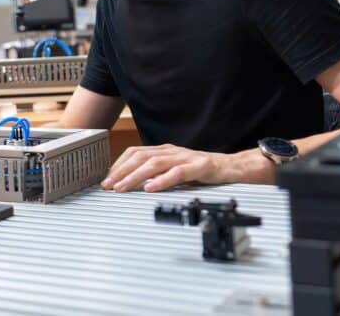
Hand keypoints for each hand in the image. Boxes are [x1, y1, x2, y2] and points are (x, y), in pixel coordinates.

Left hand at [100, 144, 244, 192]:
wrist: (232, 167)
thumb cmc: (202, 170)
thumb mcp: (174, 169)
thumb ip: (157, 173)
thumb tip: (132, 182)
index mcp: (164, 150)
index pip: (135, 152)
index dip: (119, 164)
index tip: (107, 178)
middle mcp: (172, 151)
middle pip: (140, 156)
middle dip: (121, 171)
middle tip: (108, 185)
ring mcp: (185, 157)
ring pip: (154, 163)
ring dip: (135, 176)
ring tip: (123, 187)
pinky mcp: (199, 167)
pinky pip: (177, 173)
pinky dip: (162, 180)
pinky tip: (151, 188)